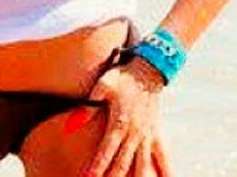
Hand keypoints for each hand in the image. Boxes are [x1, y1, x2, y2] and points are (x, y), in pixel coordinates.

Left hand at [82, 57, 173, 176]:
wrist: (148, 70)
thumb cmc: (122, 77)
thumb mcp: (102, 86)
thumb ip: (87, 107)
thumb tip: (70, 125)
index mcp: (120, 123)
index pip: (105, 152)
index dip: (96, 168)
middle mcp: (135, 134)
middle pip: (122, 165)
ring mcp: (147, 136)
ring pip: (143, 166)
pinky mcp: (156, 135)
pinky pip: (163, 158)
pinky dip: (166, 173)